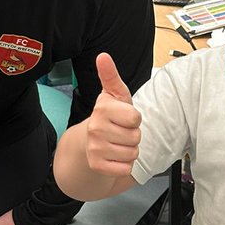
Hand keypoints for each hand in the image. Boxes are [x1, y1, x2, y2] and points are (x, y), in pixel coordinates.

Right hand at [85, 52, 140, 176]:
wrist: (89, 143)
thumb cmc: (109, 117)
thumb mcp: (114, 94)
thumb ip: (110, 75)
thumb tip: (103, 56)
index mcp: (102, 108)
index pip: (136, 118)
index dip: (134, 119)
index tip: (123, 117)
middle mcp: (95, 128)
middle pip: (136, 137)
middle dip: (132, 135)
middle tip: (120, 131)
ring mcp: (95, 148)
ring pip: (132, 153)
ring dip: (129, 150)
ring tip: (117, 143)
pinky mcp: (97, 166)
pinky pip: (126, 168)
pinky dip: (124, 165)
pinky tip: (114, 156)